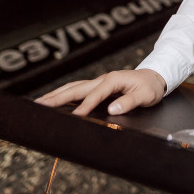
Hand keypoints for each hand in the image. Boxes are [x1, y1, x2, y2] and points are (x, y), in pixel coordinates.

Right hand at [34, 68, 166, 116]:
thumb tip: (113, 109)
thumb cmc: (150, 87)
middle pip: (76, 88)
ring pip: (74, 87)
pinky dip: (64, 95)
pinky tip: (55, 100)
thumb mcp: (146, 95)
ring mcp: (99, 82)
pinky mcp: (98, 87)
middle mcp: (103, 79)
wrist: (154, 77)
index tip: (75, 116)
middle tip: (39, 104)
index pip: (96, 94)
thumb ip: (130, 102)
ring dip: (57, 94)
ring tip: (40, 102)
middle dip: (58, 96)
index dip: (85, 105)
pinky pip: (78, 90)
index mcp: (113, 80)